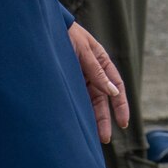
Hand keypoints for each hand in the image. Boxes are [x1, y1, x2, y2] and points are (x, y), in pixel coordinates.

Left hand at [69, 21, 129, 143]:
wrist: (44, 28)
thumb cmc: (67, 35)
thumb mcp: (84, 52)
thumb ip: (98, 73)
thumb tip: (113, 93)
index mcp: (102, 62)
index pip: (117, 87)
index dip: (121, 106)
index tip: (123, 123)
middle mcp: (93, 72)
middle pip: (103, 99)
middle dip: (105, 119)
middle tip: (105, 138)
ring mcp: (79, 78)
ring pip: (89, 102)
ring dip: (91, 118)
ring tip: (91, 138)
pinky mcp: (66, 81)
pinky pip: (75, 99)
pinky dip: (78, 111)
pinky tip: (78, 124)